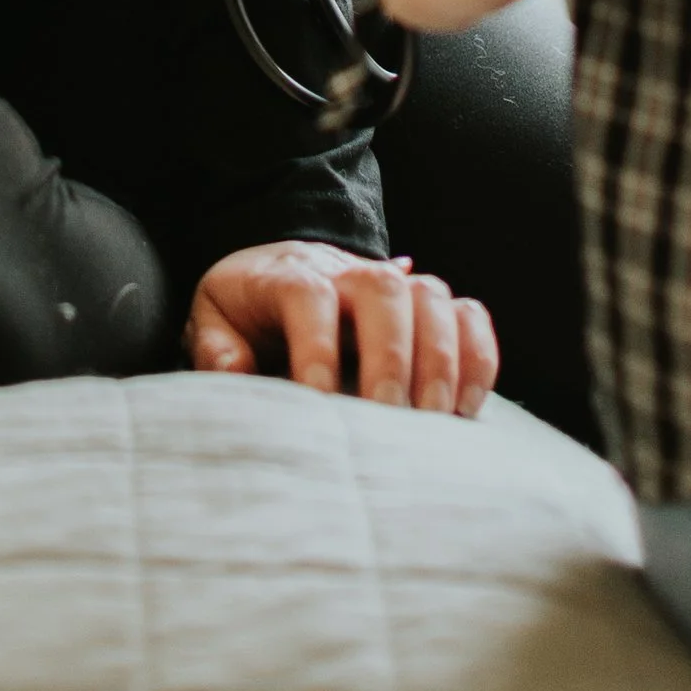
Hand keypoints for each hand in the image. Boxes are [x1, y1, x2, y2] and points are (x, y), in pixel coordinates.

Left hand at [187, 236, 497, 414]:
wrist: (282, 269)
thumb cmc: (247, 310)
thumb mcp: (213, 319)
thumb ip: (216, 348)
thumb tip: (233, 376)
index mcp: (289, 275)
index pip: (307, 294)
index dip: (315, 345)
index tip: (317, 400)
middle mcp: (348, 273)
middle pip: (383, 290)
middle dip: (391, 355)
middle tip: (389, 415)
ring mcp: (395, 282)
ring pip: (432, 296)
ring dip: (440, 359)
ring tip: (433, 421)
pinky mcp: (427, 306)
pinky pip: (469, 315)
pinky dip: (478, 356)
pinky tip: (466, 407)